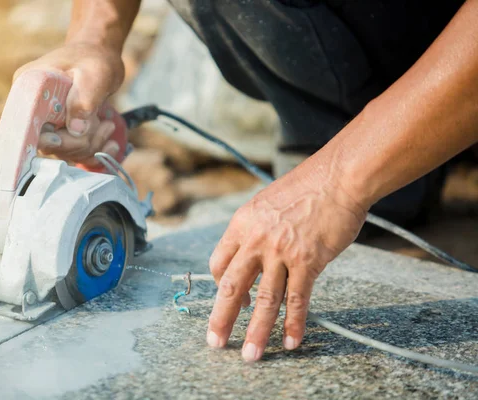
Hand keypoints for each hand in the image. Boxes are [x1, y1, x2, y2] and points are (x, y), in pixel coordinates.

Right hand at [13, 41, 124, 166]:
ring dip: (92, 144)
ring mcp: (48, 125)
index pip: (29, 127)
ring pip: (66, 152)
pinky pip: (76, 155)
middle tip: (104, 124)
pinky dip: (95, 153)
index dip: (49, 139)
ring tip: (107, 124)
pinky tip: (110, 144)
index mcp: (28, 90)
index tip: (68, 136)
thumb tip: (75, 131)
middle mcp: (33, 110)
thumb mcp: (93, 74)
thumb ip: (83, 100)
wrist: (98, 56)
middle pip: (50, 145)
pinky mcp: (62, 133)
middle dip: (81, 141)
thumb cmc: (93, 59)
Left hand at [206, 161, 366, 361]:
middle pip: (232, 287)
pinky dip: (294, 323)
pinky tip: (290, 341)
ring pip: (265, 300)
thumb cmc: (304, 188)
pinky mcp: (308, 262)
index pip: (219, 263)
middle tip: (215, 342)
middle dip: (222, 319)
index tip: (231, 299)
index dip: (221, 286)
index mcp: (241, 224)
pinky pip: (297, 299)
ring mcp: (282, 252)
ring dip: (257, 331)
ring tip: (251, 355)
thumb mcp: (265, 204)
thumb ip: (254, 230)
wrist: (337, 178)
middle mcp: (256, 240)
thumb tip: (250, 255)